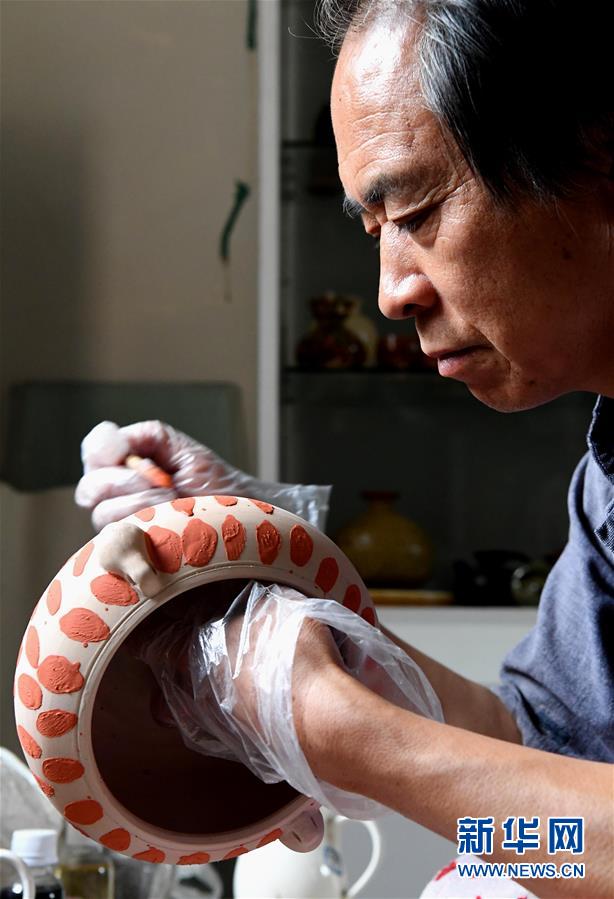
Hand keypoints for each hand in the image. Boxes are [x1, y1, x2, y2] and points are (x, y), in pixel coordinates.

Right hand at [75, 420, 251, 529]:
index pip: (94, 451)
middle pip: (91, 486)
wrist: (238, 516)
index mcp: (125, 466)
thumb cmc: (213, 485)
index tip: (126, 451)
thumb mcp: (182, 450)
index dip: (103, 449)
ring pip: (104, 512)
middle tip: (161, 482)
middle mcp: (117, 496)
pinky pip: (119, 537)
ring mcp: (122, 525)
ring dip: (139, 503)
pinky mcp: (133, 551)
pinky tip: (165, 519)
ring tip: (172, 501)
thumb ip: (148, 437)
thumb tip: (115, 440)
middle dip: (123, 480)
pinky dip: (143, 522)